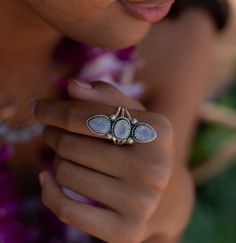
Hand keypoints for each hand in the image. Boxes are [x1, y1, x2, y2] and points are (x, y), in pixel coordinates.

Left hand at [35, 80, 173, 242]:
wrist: (166, 197)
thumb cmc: (144, 149)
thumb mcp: (134, 117)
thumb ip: (106, 97)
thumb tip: (72, 85)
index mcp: (156, 132)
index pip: (86, 115)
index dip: (54, 109)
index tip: (38, 107)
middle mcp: (153, 167)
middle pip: (71, 145)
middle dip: (52, 135)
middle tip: (50, 132)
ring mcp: (140, 201)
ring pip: (66, 173)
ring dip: (57, 161)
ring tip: (66, 157)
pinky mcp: (125, 230)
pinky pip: (67, 209)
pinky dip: (49, 192)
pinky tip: (46, 178)